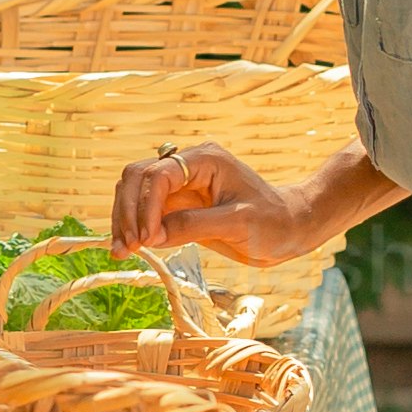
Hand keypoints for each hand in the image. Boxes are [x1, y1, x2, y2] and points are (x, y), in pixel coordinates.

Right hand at [110, 145, 309, 261]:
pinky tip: (127, 249)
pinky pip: (146, 212)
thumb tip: (153, 235)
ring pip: (135, 193)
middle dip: (128, 211)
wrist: (290, 229)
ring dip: (124, 220)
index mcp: (205, 160)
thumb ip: (194, 226)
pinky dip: (134, 229)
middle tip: (128, 247)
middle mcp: (188, 167)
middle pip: (138, 178)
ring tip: (121, 252)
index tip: (147, 239)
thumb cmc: (273, 221)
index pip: (159, 174)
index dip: (146, 205)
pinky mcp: (179, 206)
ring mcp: (181, 186)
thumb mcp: (237, 224)